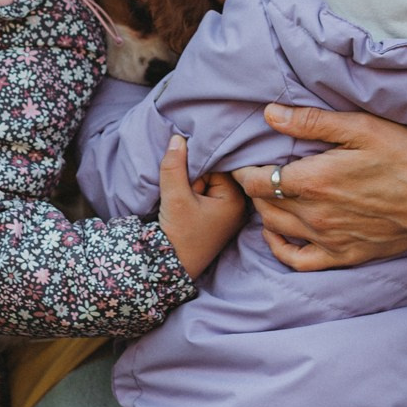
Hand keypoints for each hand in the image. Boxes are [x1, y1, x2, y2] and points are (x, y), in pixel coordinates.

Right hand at [159, 132, 246, 278]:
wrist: (169, 268)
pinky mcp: (216, 218)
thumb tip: (178, 138)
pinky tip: (184, 203)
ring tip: (182, 201)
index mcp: (237, 200)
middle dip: (195, 178)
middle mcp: (238, 205)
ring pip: (208, 183)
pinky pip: (206, 194)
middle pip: (214, 173)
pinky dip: (193, 194)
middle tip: (183, 195)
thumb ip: (175, 166)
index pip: (217, 166)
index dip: (197, 171)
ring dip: (192, 185)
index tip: (185, 182)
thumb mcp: (174, 197)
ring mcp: (228, 213)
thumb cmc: (178, 235)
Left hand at [239, 103, 406, 270]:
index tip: (243, 159)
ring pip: (277, 230)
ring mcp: (330, 240)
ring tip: (267, 194)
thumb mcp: (361, 127)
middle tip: (256, 173)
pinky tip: (278, 234)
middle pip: (264, 205)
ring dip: (265, 212)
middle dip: (253, 189)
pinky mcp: (346, 255)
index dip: (244, 170)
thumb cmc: (406, 155)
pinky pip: (299, 261)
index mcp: (315, 181)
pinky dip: (280, 249)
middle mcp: (316, 216)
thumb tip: (269, 114)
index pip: (258, 181)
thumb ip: (312, 122)